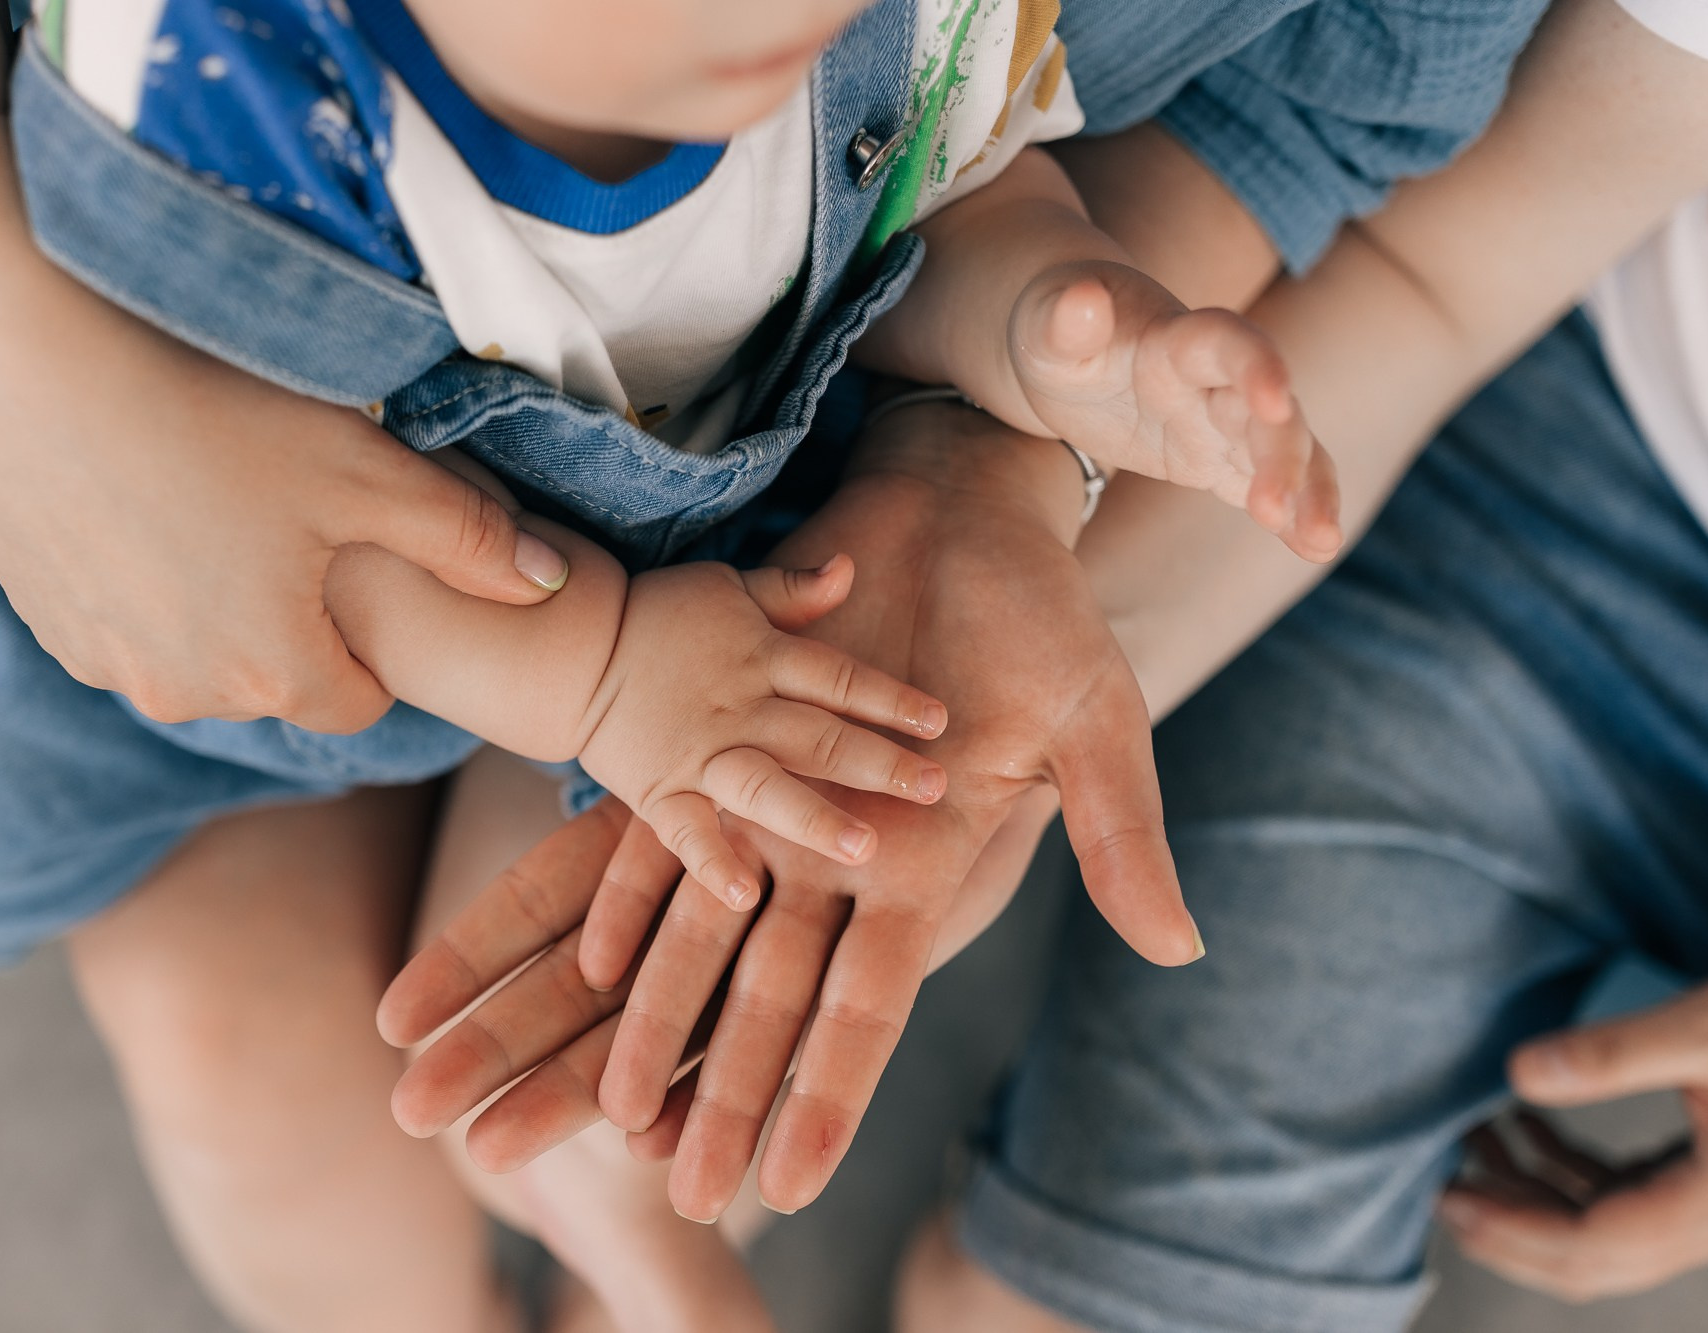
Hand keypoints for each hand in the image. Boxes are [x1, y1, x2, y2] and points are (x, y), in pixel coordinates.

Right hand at [0, 126, 570, 734]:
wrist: (19, 354)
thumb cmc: (212, 408)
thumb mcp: (365, 468)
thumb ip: (468, 538)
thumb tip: (553, 587)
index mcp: (275, 674)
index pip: (359, 700)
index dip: (372, 636)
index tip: (361, 563)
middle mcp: (185, 696)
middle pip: (275, 681)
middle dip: (294, 618)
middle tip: (288, 515)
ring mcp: (103, 665)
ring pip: (195, 656)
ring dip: (215, 603)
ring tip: (213, 497)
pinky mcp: (43, 623)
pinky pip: (123, 626)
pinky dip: (144, 582)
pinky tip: (142, 495)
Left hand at [380, 403, 1195, 1217]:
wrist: (953, 515)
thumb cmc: (1035, 612)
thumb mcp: (1090, 717)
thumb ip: (1119, 830)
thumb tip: (1180, 947)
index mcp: (915, 878)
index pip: (855, 1011)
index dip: (815, 1097)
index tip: (768, 1186)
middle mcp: (829, 873)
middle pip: (740, 1004)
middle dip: (669, 1091)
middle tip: (603, 1179)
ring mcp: (764, 822)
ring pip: (668, 946)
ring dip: (601, 1025)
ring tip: (527, 1110)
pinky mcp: (716, 758)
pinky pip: (637, 847)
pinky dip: (590, 910)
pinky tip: (536, 979)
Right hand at [576, 558, 948, 908]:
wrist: (572, 649)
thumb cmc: (658, 616)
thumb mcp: (729, 587)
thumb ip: (792, 589)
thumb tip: (850, 565)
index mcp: (762, 656)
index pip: (841, 678)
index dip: (892, 700)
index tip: (939, 724)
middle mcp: (739, 708)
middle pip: (820, 736)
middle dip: (880, 764)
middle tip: (934, 789)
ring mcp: (699, 753)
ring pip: (766, 788)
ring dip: (815, 818)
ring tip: (864, 848)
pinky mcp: (659, 791)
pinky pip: (686, 832)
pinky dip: (711, 863)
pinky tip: (743, 895)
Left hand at [858, 147, 1338, 561]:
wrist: (1069, 340)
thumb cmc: (1053, 328)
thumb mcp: (1042, 323)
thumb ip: (1061, 319)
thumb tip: (1081, 301)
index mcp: (1178, 338)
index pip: (1230, 344)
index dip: (1258, 367)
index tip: (1277, 401)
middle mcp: (1217, 377)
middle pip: (1269, 410)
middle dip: (1283, 455)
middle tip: (1274, 509)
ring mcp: (1222, 419)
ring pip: (1285, 450)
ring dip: (1308, 492)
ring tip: (1322, 543)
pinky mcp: (1215, 456)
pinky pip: (1262, 484)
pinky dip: (1293, 513)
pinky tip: (1317, 548)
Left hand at [1440, 986, 1707, 1303]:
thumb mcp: (1705, 1027)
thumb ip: (1616, 1053)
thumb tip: (1519, 1073)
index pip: (1594, 1245)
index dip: (1512, 1230)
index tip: (1447, 1197)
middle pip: (1594, 1258)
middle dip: (1510, 1230)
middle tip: (1439, 1191)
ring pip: (1604, 1227)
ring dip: (1531, 1194)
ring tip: (1469, 1140)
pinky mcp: (1703, 1172)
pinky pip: (1623, 1194)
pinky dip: (1566, 1170)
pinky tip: (1521, 1124)